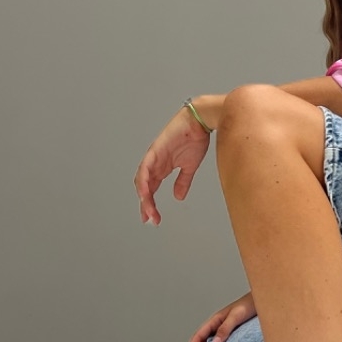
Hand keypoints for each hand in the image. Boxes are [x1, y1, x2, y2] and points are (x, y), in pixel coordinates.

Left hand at [134, 106, 211, 224]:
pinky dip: (143, 181)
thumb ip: (183, 182)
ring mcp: (153, 157)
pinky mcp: (155, 151)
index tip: (152, 218)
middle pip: (145, 187)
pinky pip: (145, 168)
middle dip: (146, 205)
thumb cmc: (195, 139)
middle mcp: (155, 164)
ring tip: (148, 210)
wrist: (199, 122)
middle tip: (149, 219)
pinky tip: (144, 193)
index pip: (152, 189)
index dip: (150, 204)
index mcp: (162, 167)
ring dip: (144, 197)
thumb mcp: (189, 167)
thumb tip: (178, 197)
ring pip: (142, 180)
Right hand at [178, 292, 257, 341]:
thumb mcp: (237, 316)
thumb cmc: (250, 305)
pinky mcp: (232, 331)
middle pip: (200, 339)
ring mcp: (224, 328)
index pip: (198, 336)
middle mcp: (217, 324)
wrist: (261, 300)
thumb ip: (225, 328)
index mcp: (215, 320)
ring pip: (208, 341)